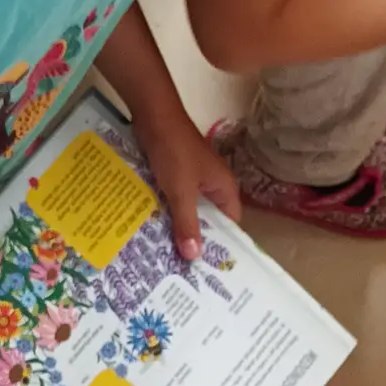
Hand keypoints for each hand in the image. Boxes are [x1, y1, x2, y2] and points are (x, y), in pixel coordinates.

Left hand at [138, 106, 241, 260]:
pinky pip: (177, 200)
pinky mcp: (177, 174)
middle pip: (211, 219)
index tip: (210, 269)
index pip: (231, 224)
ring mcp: (195, 179)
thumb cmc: (173, 151)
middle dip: (198, 239)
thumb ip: (187, 223)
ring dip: (181, 226)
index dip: (222, 245)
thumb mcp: (181, 191)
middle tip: (185, 269)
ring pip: (191, 210)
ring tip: (169, 254)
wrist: (154, 115)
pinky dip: (169, 212)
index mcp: (225, 188)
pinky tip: (155, 229)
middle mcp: (214, 185)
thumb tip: (194, 257)